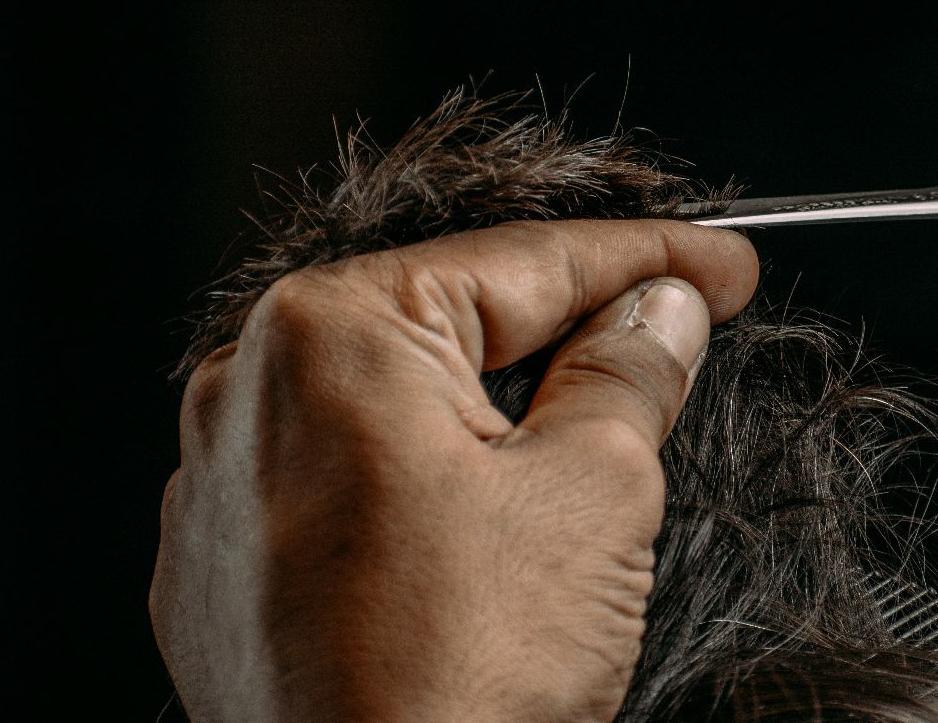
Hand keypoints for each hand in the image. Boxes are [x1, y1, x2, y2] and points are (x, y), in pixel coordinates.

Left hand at [150, 220, 759, 722]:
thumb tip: (658, 314)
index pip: (522, 263)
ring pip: (389, 405)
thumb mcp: (593, 493)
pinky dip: (416, 482)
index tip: (718, 265)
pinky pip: (337, 483)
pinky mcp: (220, 572)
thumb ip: (628, 373)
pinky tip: (483, 525)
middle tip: (673, 335)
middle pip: (446, 324)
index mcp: (330, 335)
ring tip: (588, 438)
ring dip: (488, 410)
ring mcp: (220, 487)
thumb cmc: (459, 680)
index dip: (648, 257)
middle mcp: (246, 392)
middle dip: (565, 329)